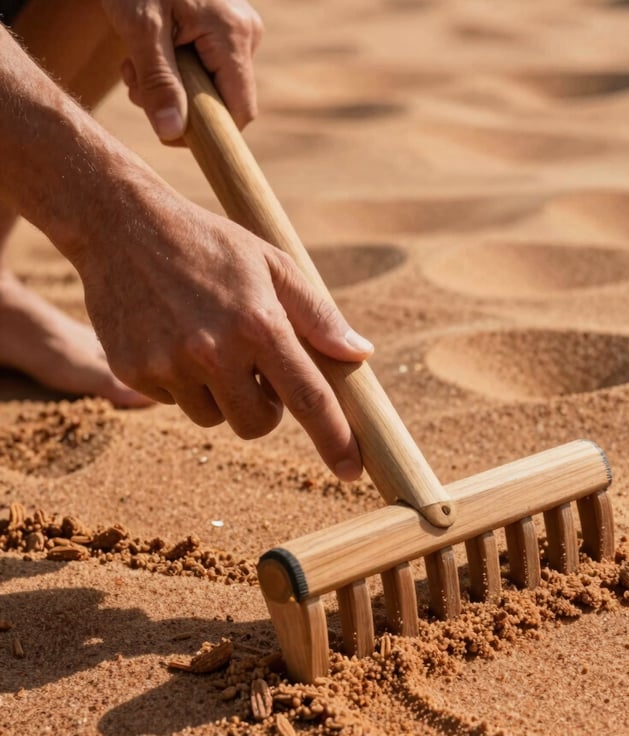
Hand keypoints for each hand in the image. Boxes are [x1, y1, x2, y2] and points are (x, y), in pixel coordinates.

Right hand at [77, 187, 372, 479]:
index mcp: (259, 324)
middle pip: (257, 424)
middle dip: (264, 408)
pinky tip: (171, 335)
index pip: (308, 398)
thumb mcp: (272, 263)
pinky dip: (180, 381)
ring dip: (219, 393)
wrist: (120, 223)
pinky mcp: (134, 371)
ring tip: (206, 341)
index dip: (335, 438)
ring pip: (213, 417)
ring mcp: (170, 364)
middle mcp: (214, 351)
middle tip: (254, 369)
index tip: (353, 470)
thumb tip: (360, 355)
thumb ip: (318, 314)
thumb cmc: (209, 243)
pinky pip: (174, 401)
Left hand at [101, 0, 262, 140]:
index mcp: (233, 35)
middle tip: (136, 86)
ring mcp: (238, 30)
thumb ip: (158, 83)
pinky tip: (151, 51)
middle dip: (179, 106)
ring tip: (136, 64)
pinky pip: (207, 69)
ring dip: (170, 89)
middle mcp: (246, 33)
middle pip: (222, 102)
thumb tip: (172, 134)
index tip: (167, 131)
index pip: (239, 112)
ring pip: (211, 88)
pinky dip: (176, 71)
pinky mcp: (223, 29)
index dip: (207, 133)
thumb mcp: (140, 29)